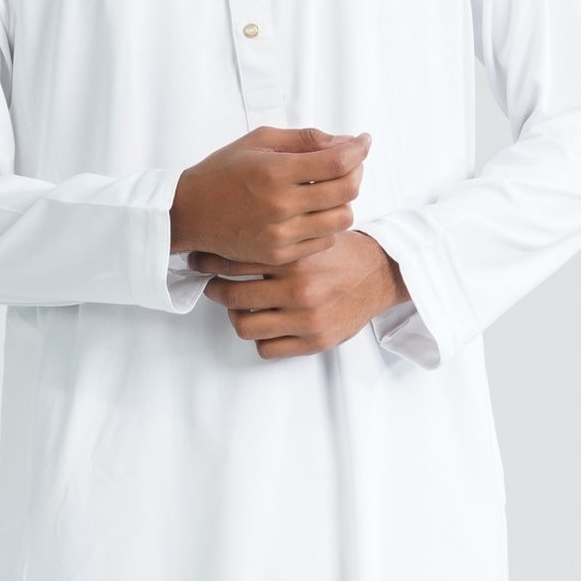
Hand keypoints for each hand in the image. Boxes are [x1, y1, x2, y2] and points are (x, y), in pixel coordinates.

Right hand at [170, 126, 370, 267]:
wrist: (190, 214)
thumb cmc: (222, 172)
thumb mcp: (258, 141)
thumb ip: (303, 139)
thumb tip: (343, 142)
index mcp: (275, 172)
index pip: (337, 162)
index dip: (358, 148)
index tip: (363, 141)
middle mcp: (281, 205)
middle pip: (347, 190)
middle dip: (356, 171)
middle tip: (349, 163)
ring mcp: (282, 235)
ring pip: (342, 219)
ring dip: (343, 201)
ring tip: (330, 190)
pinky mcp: (280, 255)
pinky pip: (324, 241)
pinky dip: (327, 224)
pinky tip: (315, 212)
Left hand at [189, 229, 409, 359]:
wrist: (381, 274)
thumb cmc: (341, 253)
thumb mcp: (310, 234)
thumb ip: (277, 236)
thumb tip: (229, 232)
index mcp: (295, 258)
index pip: (236, 261)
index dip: (210, 260)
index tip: (199, 260)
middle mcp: (299, 289)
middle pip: (232, 295)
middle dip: (214, 288)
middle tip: (211, 283)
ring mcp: (306, 319)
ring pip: (244, 326)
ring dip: (235, 315)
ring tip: (237, 306)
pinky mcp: (314, 341)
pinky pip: (266, 348)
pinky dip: (260, 337)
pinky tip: (263, 323)